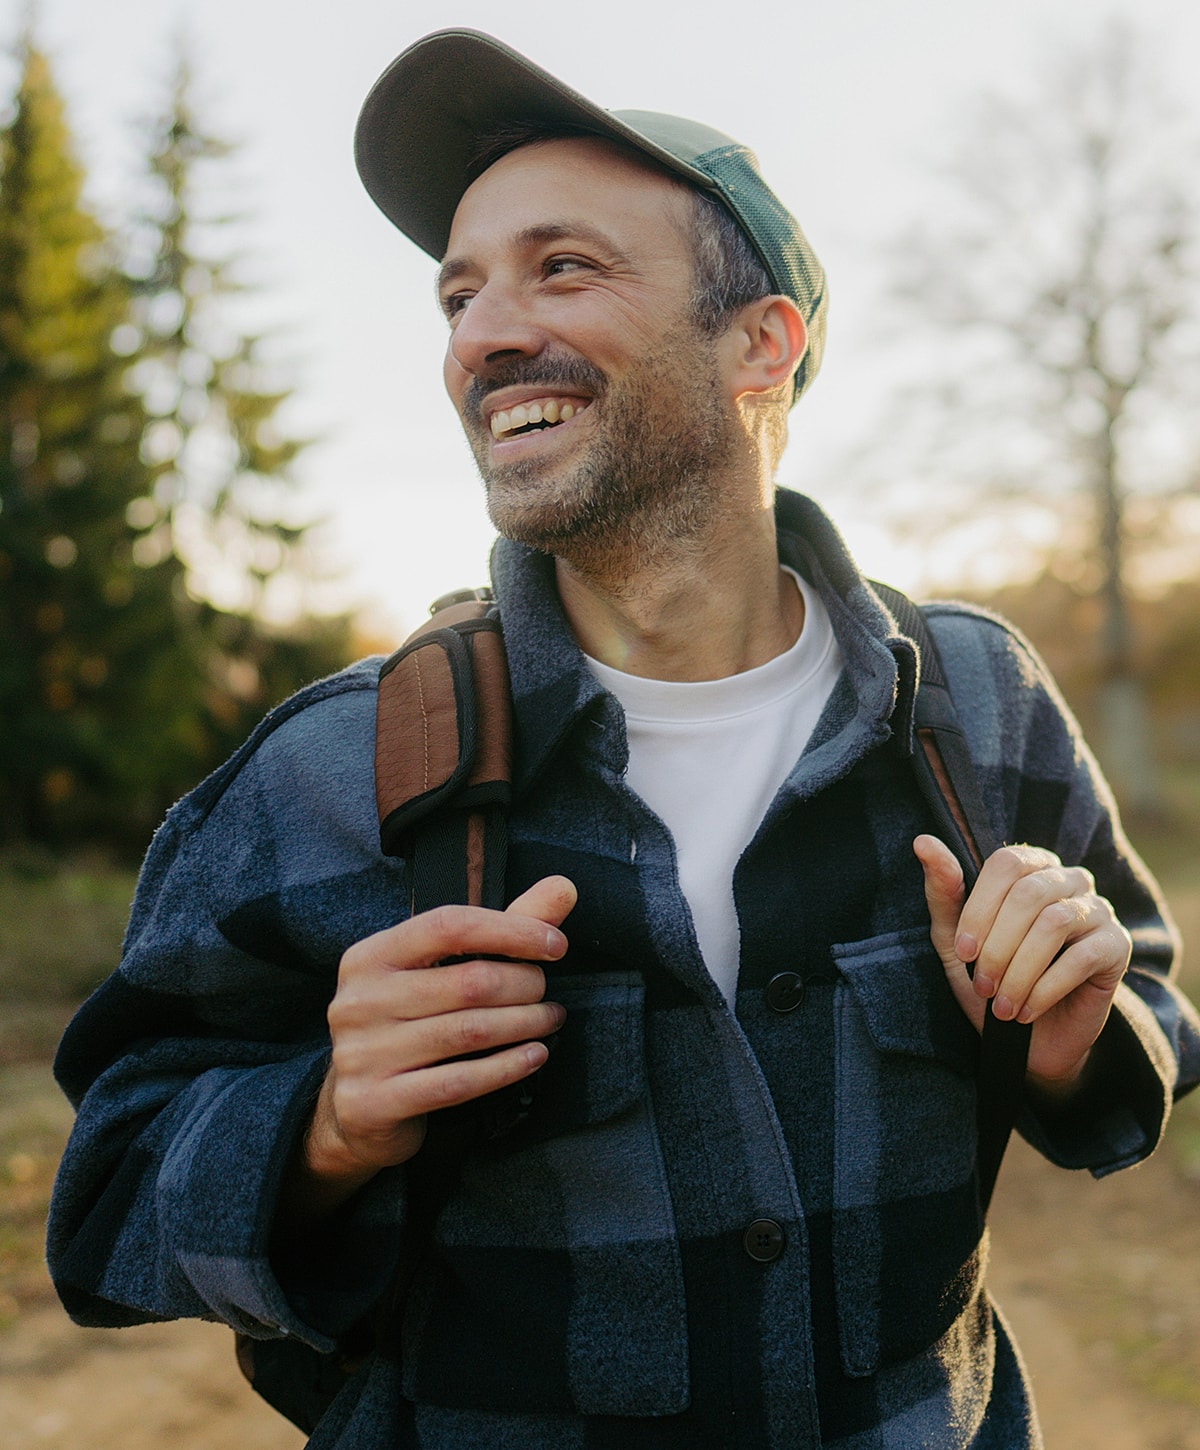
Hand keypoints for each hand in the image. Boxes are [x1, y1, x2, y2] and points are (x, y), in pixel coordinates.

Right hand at [282, 876, 575, 1222]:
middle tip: (545, 992)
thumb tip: (564, 887)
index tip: (555, 945)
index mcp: (370, 956)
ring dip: (524, 1024)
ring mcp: (362, 1054)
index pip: (448, 926)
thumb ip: (502, 927)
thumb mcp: (440, 971)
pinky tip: (535, 1056)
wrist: (353, 1110)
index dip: (509, 931)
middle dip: (523, 984)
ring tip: (549, 1020)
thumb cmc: (409, 1024)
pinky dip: (507, 1067)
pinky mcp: (375, 1102)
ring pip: (468, 1032)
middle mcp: (359, 1001)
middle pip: (467, 982)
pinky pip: (459, 1082)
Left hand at [913, 837, 1129, 1093]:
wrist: (1028, 1040)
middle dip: (998, 946)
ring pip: (1055, 923)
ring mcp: (1099, 910)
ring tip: (1001, 1005)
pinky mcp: (1117, 946)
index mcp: (1031, 867)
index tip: (963, 952)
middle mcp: (1070, 879)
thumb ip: (943, 891)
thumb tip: (923, 841)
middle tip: (982, 986)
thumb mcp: (955, 939)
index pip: (1006, 863)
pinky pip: (1081, 957)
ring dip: (1019, 970)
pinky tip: (1026, 1011)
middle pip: (1030, 894)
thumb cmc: (989, 980)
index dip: (980, 907)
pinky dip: (1045, 988)